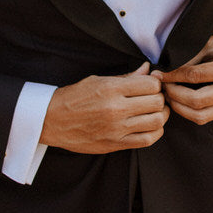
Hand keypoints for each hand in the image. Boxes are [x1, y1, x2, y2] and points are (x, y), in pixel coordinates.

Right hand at [40, 62, 168, 153]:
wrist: (52, 121)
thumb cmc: (74, 97)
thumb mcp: (98, 80)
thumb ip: (126, 77)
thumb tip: (147, 68)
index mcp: (111, 89)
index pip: (151, 84)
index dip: (155, 83)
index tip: (151, 85)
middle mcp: (115, 109)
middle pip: (157, 102)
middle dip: (160, 98)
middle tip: (154, 98)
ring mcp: (116, 129)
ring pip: (156, 122)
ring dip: (160, 115)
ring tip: (154, 111)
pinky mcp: (115, 144)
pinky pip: (147, 140)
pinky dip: (155, 132)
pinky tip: (149, 125)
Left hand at [152, 32, 212, 125]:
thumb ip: (191, 57)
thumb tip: (167, 68)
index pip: (195, 77)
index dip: (173, 76)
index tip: (159, 74)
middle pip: (197, 101)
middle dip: (174, 95)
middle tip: (162, 86)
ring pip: (200, 115)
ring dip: (180, 108)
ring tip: (169, 95)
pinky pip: (206, 117)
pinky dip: (189, 112)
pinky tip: (180, 101)